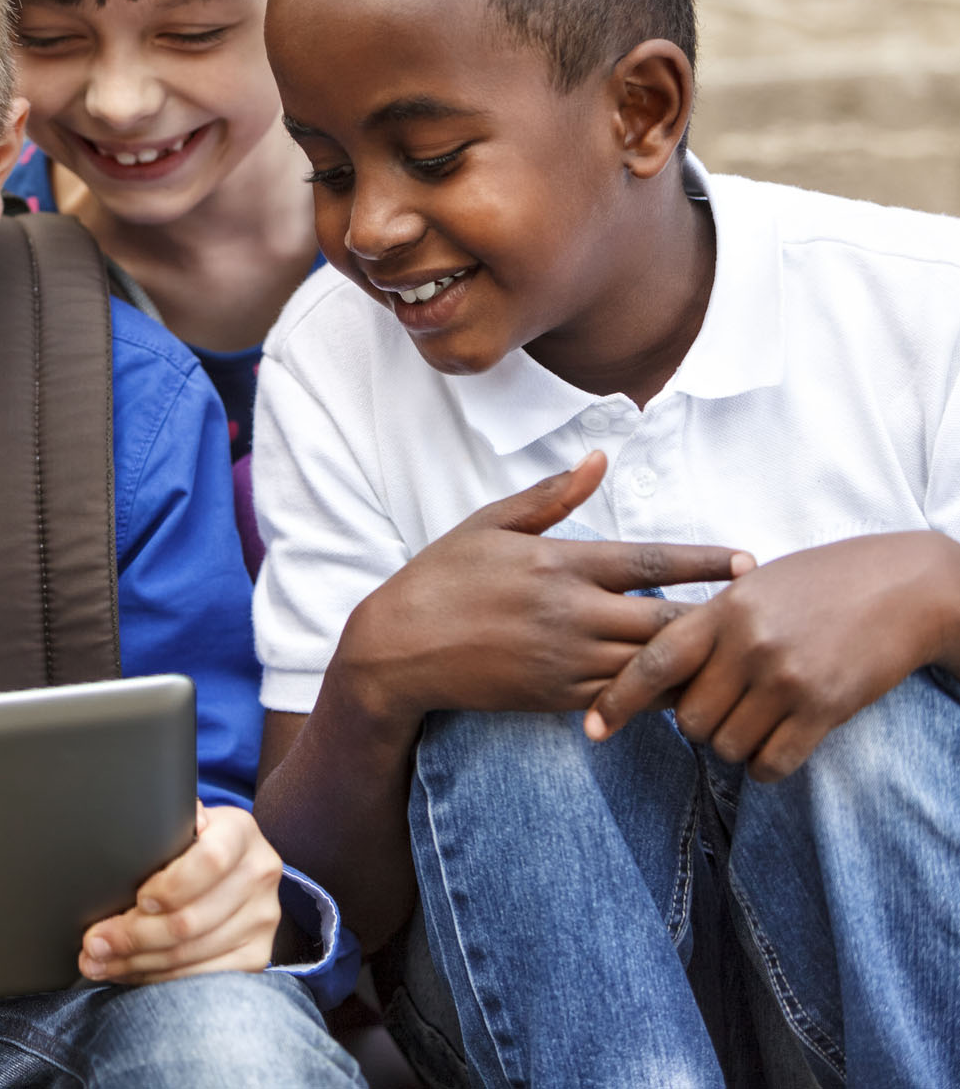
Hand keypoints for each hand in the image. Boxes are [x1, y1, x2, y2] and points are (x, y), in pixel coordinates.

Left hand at [76, 804, 282, 982]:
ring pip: (190, 953)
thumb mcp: (181, 824)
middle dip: (133, 935)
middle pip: (192, 918)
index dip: (171, 886)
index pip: (210, 860)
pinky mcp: (256, 955)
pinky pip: (201, 977)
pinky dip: (158, 979)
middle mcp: (258, 874)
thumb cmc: (191, 844)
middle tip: (94, 943)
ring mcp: (261, 919)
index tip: (138, 899)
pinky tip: (129, 973)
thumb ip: (162, 829)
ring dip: (137, 962)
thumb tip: (131, 840)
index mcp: (239, 832)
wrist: (232, 868)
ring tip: (99, 962)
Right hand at [335, 453, 753, 729]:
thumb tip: (599, 461)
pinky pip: (624, 698)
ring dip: (694, 663)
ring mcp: (565, 660)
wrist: (397, 649)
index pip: (654, 563)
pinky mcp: (556, 698)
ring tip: (736, 657)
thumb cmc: (441, 577)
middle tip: (761, 617)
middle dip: (718, 621)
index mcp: (561, 563)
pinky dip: (656, 693)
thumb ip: (550, 497)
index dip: (707, 563)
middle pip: (669, 621)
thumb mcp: (489, 524)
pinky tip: (681, 687)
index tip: (749, 563)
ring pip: (653, 666)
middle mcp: (572, 613)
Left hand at [588, 531, 959, 780]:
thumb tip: (659, 671)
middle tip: (720, 707)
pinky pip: (771, 763)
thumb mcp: (752, 587)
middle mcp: (748, 646)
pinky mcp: (824, 709)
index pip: (653, 663)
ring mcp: (787, 679)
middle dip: (695, 724)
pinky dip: (766, 764)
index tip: (592, 728)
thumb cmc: (820, 583)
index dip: (616, 700)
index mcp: (722, 610)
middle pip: (688, 719)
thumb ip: (707, 624)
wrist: (905, 587)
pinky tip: (777, 743)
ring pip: (726, 745)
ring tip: (754, 717)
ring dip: (733, 744)